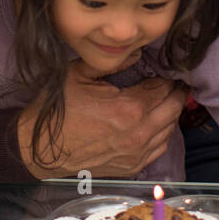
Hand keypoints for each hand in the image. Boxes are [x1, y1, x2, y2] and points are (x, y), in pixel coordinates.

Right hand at [17, 61, 184, 178]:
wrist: (41, 150)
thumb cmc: (58, 112)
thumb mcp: (78, 74)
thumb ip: (111, 62)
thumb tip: (136, 53)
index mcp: (129, 108)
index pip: (163, 88)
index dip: (167, 77)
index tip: (167, 70)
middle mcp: (139, 133)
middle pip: (174, 108)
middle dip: (176, 93)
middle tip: (174, 82)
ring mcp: (137, 153)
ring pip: (170, 129)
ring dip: (171, 113)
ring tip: (166, 100)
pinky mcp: (132, 166)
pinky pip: (160, 148)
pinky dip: (163, 133)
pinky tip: (156, 123)